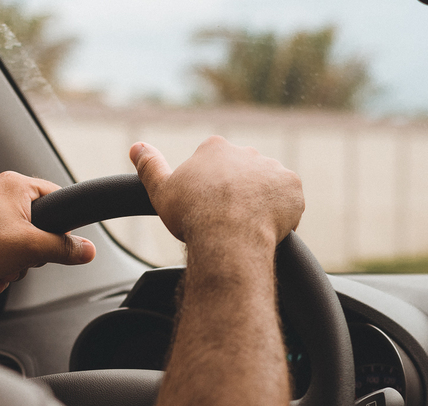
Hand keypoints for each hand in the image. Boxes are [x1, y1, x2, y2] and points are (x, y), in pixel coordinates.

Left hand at [0, 172, 95, 301]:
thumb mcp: (31, 248)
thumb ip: (64, 248)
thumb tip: (87, 250)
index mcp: (16, 184)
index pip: (58, 198)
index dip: (62, 226)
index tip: (60, 245)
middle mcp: (0, 191)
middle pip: (38, 223)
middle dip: (33, 251)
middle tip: (23, 261)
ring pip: (18, 238)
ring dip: (16, 262)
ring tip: (3, 271)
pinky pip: (0, 244)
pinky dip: (0, 262)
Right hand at [130, 136, 303, 249]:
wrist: (228, 236)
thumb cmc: (192, 215)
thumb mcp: (161, 191)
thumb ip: (149, 166)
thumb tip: (135, 146)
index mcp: (215, 148)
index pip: (215, 165)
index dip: (211, 189)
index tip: (208, 208)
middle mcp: (246, 151)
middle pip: (243, 174)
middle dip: (238, 194)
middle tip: (229, 221)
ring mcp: (272, 167)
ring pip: (267, 186)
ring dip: (261, 202)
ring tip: (248, 227)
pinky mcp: (292, 186)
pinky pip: (289, 200)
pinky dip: (282, 213)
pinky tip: (267, 228)